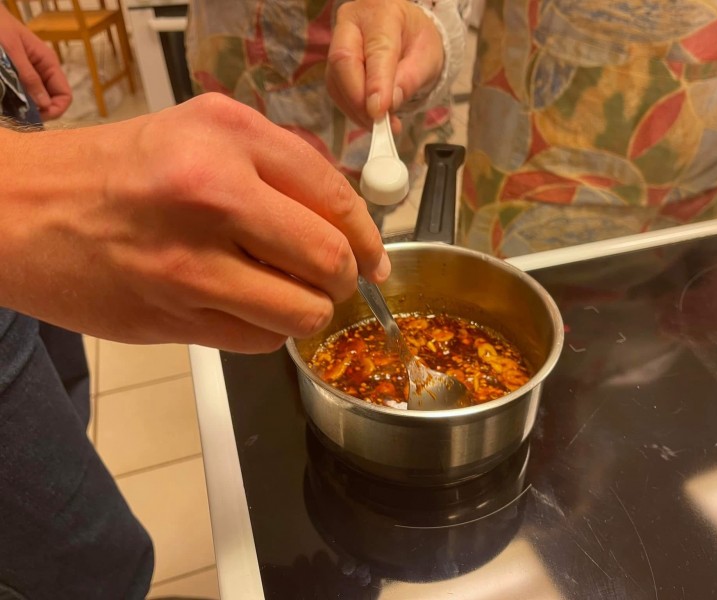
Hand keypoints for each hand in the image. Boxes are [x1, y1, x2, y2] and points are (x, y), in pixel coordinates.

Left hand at [0, 5, 71, 119]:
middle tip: (22, 116)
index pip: (65, 95)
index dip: (55, 109)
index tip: (37, 117)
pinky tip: (10, 102)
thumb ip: (29, 78)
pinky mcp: (20, 75)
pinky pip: (26, 93)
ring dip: (29, 106)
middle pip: (52, 100)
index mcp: (49, 64)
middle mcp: (44, 71)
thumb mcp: (14, 53)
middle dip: (41, 110)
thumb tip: (45, 105)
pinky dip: (20, 100)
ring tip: (14, 109)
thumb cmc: (0, 27)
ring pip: (38, 99)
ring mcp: (33, 73)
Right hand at [0, 93, 388, 352]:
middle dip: (347, 279)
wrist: (22, 210)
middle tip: (338, 281)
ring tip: (290, 295)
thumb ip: (278, 162)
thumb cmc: (118, 169)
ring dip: (310, 311)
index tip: (372, 255)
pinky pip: (258, 342)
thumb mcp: (200, 131)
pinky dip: (268, 331)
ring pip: (301, 312)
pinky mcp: (170, 318)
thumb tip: (346, 213)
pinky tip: (247, 309)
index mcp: (227, 137)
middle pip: (329, 260)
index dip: (367, 235)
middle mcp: (212, 195)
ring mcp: (189, 264)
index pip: (334, 195)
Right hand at [326, 0, 443, 129]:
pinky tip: (369, 118)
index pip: (376, 50)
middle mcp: (352, 23)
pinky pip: (336, 90)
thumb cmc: (417, 41)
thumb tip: (390, 104)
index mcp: (382, 13)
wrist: (406, 35)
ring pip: (336, 79)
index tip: (379, 112)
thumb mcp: (428, 57)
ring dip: (355, 109)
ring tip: (380, 125)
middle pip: (343, 61)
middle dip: (359, 99)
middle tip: (379, 123)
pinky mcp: (333, 64)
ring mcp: (338, 42)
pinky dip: (352, 109)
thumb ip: (411, 78)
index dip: (375, 83)